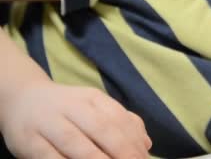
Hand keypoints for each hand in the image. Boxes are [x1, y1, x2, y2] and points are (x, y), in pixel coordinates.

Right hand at [1, 81, 151, 158]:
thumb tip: (146, 144)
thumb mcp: (96, 107)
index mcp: (92, 98)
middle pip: (101, 128)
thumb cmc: (67, 108)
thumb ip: (122, 122)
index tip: (143, 157)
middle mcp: (72, 107)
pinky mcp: (29, 141)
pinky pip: (49, 157)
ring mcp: (48, 123)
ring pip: (75, 142)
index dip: (133, 140)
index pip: (118, 118)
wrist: (22, 99)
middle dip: (121, 151)